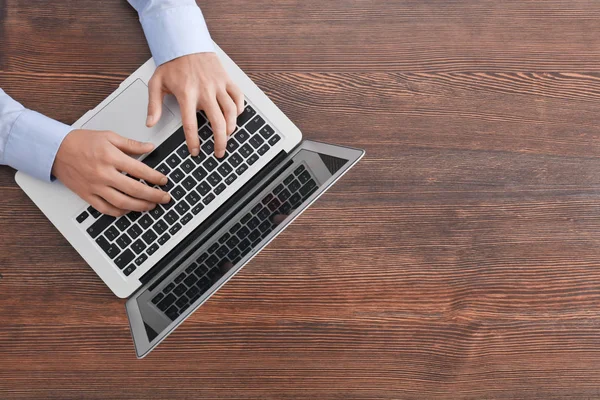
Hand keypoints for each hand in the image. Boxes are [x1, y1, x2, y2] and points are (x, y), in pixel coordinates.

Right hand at [52, 129, 170, 216]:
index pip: (140, 170)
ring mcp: (95, 186)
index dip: (155, 177)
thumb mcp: (109, 136)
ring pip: (122, 202)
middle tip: (164, 198)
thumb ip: (131, 144)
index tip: (164, 181)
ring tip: (151, 206)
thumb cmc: (81, 142)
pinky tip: (129, 210)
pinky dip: (120, 212)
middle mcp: (103, 174)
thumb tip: (149, 147)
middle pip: (134, 189)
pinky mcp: (87, 195)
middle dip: (153, 196)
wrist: (55, 150)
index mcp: (110, 157)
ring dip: (140, 207)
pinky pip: (106, 209)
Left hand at [145, 52, 243, 157]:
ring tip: (227, 136)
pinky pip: (238, 96)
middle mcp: (204, 91)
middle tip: (218, 152)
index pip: (191, 124)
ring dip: (231, 127)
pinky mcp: (226, 79)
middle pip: (217, 122)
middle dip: (219, 141)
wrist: (186, 42)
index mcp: (186, 94)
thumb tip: (150, 123)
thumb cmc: (172, 64)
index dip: (194, 141)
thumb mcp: (156, 83)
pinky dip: (239, 108)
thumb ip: (154, 105)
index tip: (195, 151)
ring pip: (231, 111)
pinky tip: (235, 116)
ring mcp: (218, 85)